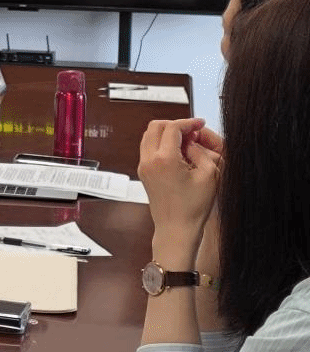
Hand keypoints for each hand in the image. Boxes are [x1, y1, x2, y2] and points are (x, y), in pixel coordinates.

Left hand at [138, 117, 221, 262]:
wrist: (176, 229)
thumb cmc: (194, 207)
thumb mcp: (209, 176)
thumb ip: (201, 151)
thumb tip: (191, 139)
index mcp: (164, 159)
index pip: (172, 128)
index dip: (188, 122)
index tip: (200, 123)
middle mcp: (149, 160)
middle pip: (156, 126)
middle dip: (175, 124)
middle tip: (193, 131)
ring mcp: (143, 166)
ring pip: (149, 135)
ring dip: (166, 132)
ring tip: (187, 141)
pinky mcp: (143, 172)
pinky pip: (148, 148)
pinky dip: (161, 143)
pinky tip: (179, 152)